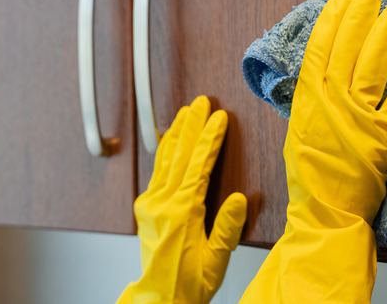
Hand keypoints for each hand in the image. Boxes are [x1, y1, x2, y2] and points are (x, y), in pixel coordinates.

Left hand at [118, 96, 246, 303]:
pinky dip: (164, 151)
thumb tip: (241, 198)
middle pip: (180, 154)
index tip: (219, 118)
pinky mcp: (145, 207)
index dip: (211, 139)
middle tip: (201, 102)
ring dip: (177, 132)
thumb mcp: (217, 259)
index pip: (199, 166)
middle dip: (192, 125)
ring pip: (165, 159)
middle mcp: (162, 203)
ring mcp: (150, 203)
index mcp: (183, 213)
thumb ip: (229, 227)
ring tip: (185, 112)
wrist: (160, 298)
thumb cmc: (190, 283)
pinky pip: (156, 171)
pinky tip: (169, 139)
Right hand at [241, 0, 386, 302]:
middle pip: (347, 49)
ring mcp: (358, 118)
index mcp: (307, 99)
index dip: (333, 20)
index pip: (319, 48)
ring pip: (374, 66)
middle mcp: (331, 102)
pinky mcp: (384, 135)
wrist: (324, 211)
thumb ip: (311, 99)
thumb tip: (323, 71)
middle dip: (361, 17)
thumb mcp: (299, 129)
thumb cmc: (309, 174)